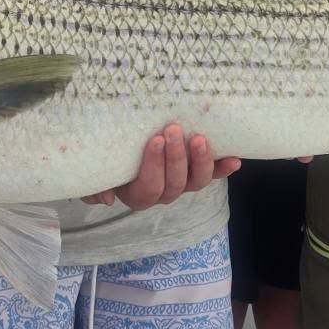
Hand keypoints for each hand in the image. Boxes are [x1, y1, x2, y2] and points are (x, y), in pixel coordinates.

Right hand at [84, 124, 240, 209]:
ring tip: (200, 138)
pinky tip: (235, 159)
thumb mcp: (95, 172)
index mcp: (138, 194)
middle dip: (175, 157)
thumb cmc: (108, 159)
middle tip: (173, 129)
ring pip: (196, 181)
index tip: (154, 140)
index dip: (154, 166)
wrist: (122, 146)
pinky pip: (214, 174)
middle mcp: (163, 192)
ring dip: (201, 161)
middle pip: (174, 184)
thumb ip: (93, 187)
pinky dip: (224, 168)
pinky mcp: (197, 171)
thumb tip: (106, 199)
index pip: (148, 187)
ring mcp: (183, 183)